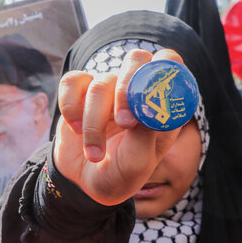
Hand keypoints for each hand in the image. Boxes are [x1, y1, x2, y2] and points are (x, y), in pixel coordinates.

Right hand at [54, 48, 185, 205]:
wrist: (86, 183)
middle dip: (127, 90)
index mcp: (160, 103)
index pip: (171, 63)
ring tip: (94, 154)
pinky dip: (70, 106)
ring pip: (101, 82)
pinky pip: (72, 82)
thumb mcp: (138, 164)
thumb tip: (146, 106)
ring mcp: (109, 89)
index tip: (150, 97)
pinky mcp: (80, 92)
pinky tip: (75, 130)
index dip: (164, 69)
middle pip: (137, 58)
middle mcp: (136, 89)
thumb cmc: (120, 174)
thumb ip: (145, 135)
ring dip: (94, 122)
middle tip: (124, 124)